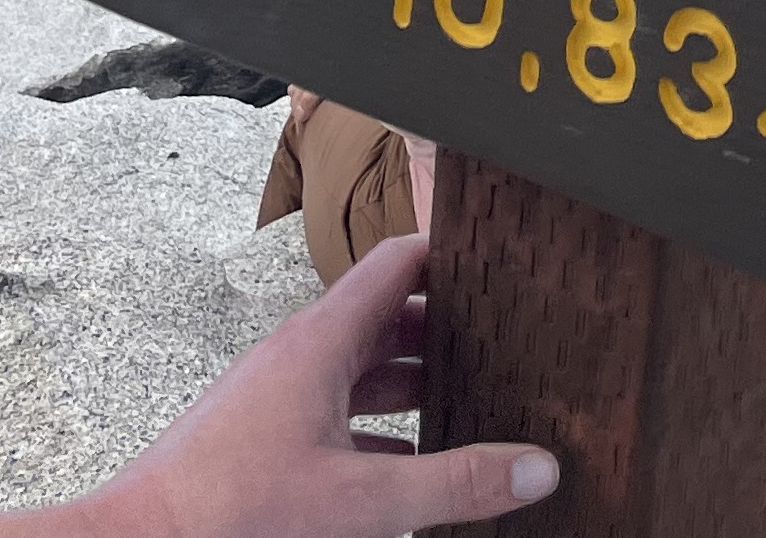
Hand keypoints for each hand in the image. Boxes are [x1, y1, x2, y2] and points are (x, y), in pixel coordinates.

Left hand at [90, 232, 557, 537]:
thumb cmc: (230, 509)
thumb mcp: (361, 500)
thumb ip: (453, 483)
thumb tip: (536, 467)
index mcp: (323, 341)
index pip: (400, 263)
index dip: (453, 254)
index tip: (503, 261)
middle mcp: (303, 356)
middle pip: (391, 319)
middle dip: (450, 331)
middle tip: (510, 342)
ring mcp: (282, 395)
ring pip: (367, 372)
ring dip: (418, 386)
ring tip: (477, 404)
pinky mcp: (269, 437)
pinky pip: (342, 417)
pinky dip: (385, 434)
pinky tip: (415, 472)